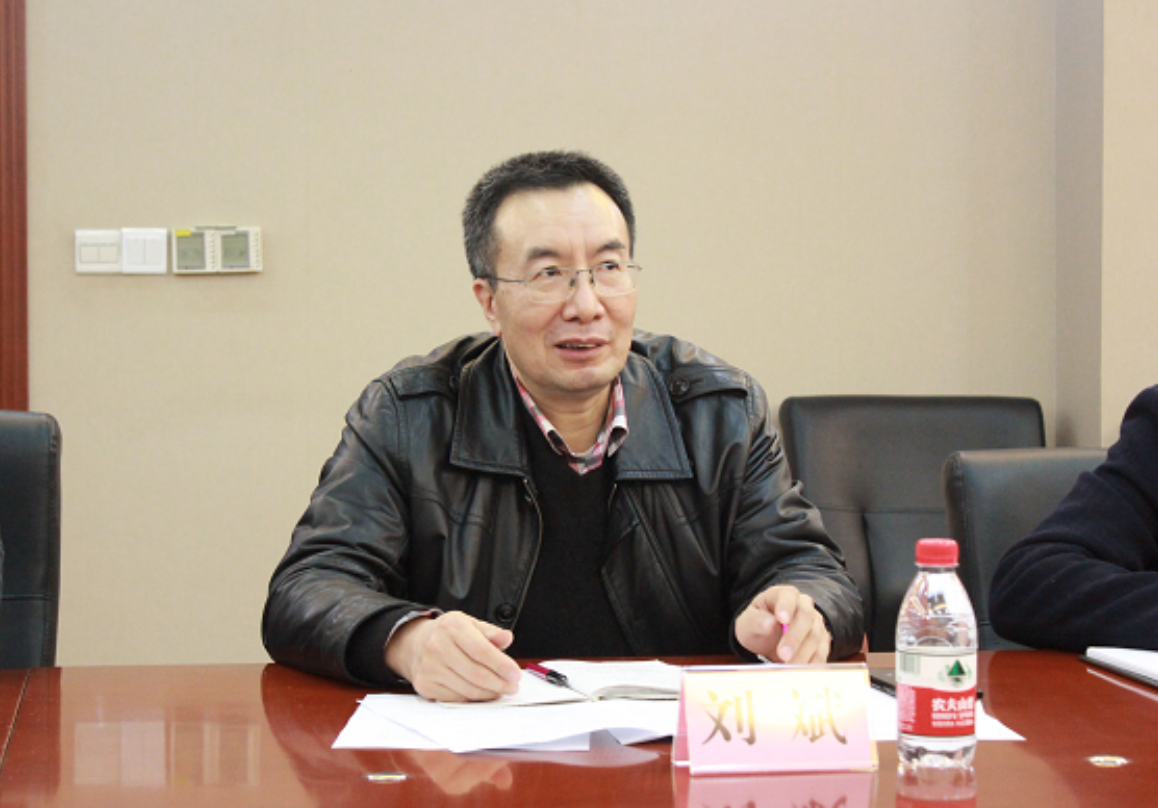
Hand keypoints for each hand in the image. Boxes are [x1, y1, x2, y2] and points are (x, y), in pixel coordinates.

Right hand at [384, 611, 521, 701]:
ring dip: (489, 693)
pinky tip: (483, 693)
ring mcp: (430, 668)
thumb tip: (507, 638)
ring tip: (501, 690)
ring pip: (468, 689)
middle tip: (513, 686)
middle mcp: (437, 646)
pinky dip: (473, 698)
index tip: (516, 674)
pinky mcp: (425, 685)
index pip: (481, 650)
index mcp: (452, 627)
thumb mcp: (470, 624)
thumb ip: (490, 632)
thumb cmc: (449, 634)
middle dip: (499, 683)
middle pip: (476, 674)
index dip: (501, 665)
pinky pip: (457, 698)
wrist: (416, 643)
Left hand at [735, 585, 830, 663]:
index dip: (786, 606)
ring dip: (802, 654)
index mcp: (783, 595)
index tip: (782, 619)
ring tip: (787, 668)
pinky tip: (800, 672)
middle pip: (806, 617)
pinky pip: (821, 652)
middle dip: (795, 638)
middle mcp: (803, 605)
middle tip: (783, 655)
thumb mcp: (747, 624)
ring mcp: (815, 623)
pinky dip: (812, 663)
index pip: (788, 595)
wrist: (768, 639)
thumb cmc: (757, 627)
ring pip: (815, 636)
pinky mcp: (822, 641)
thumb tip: (770, 623)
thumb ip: (756, 622)